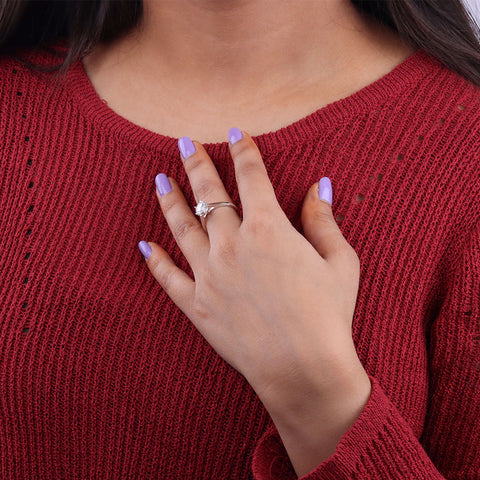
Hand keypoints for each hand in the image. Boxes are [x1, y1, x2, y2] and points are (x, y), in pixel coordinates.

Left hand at [139, 128, 364, 409]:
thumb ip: (324, 221)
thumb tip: (321, 186)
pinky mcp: (197, 305)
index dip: (244, 150)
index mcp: (269, 229)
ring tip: (159, 180)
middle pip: (209, 193)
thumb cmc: (328, 315)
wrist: (303, 369)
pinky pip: (168, 277)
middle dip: (196, 164)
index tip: (237, 134)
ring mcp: (209, 275)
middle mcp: (232, 245)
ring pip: (182, 227)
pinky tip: (144, 245)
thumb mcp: (340, 262)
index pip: (252, 176)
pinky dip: (154, 260)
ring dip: (169, 200)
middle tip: (184, 143)